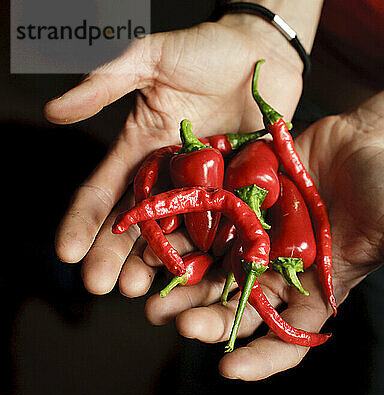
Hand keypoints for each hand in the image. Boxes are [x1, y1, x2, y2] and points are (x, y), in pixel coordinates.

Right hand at [47, 21, 302, 295]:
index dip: (85, 222)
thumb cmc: (204, 49)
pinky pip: (230, 220)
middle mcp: (173, 175)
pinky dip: (218, 247)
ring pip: (182, 231)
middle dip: (119, 255)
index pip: (107, 191)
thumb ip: (105, 84)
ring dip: (163, 261)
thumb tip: (54, 110)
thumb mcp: (149, 59)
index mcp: (143, 148)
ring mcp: (210, 185)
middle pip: (140, 221)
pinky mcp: (245, 187)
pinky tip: (206, 273)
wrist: (261, 51)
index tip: (66, 252)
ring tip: (147, 289)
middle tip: (106, 286)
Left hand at [145, 114, 383, 378]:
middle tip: (178, 323)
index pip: (285, 339)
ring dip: (185, 285)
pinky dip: (185, 235)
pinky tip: (160, 240)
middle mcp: (281, 270)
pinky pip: (210, 223)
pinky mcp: (244, 202)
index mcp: (316, 290)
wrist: (370, 137)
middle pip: (238, 308)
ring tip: (153, 295)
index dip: (259, 358)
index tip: (228, 368)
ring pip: (214, 271)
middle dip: (208, 319)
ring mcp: (259, 236)